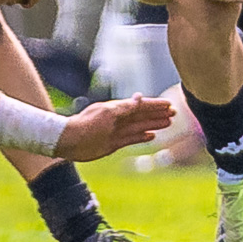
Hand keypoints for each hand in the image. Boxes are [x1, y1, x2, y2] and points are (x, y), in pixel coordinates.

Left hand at [55, 94, 174, 160]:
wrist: (69, 141)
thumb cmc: (87, 125)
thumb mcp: (107, 113)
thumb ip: (125, 108)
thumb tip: (140, 97)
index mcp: (117, 109)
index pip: (140, 106)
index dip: (155, 105)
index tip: (169, 105)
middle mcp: (119, 119)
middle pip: (142, 116)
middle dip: (157, 114)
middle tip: (173, 113)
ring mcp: (117, 131)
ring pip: (140, 127)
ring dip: (153, 124)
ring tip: (168, 123)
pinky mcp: (113, 144)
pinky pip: (132, 138)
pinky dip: (142, 137)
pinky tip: (152, 136)